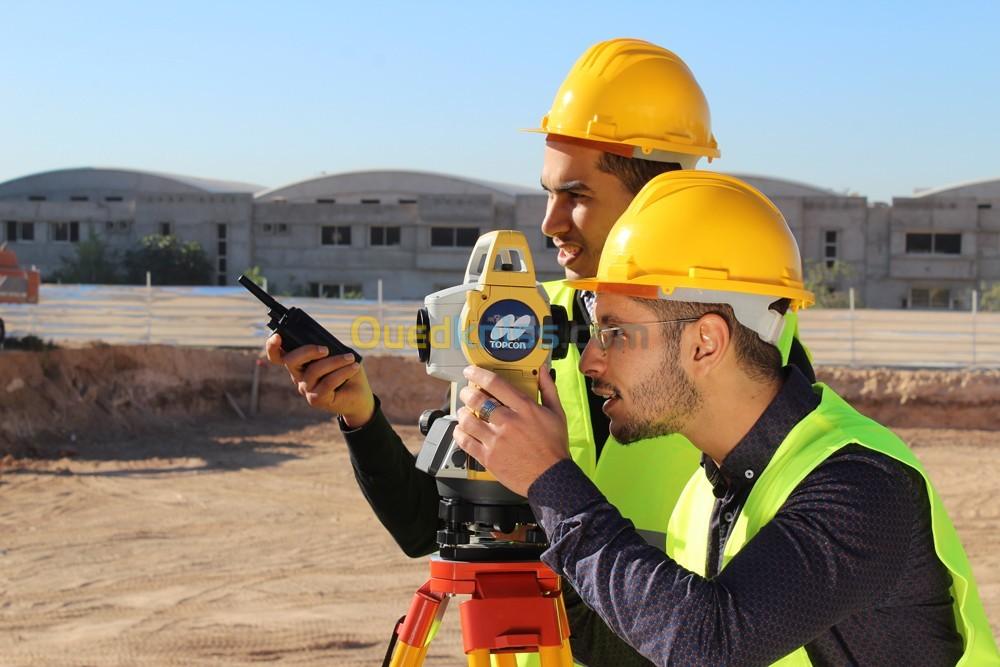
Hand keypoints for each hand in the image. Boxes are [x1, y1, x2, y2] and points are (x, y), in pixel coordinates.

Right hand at [265, 333, 375, 426]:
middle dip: (307, 351)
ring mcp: (305, 389)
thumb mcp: (338, 355)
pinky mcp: (315, 399)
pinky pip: (327, 383)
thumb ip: (327, 347)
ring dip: (335, 361)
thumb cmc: (347, 372)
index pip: (278, 356)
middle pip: (291, 361)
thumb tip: (324, 340)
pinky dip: (343, 372)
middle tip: (325, 349)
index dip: (272, 346)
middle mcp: (298, 377)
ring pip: (314, 371)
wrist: (359, 397)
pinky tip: (354, 367)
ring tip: (350, 358)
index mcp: (300, 364)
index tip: (277, 336)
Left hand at [453, 365, 568, 496]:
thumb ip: (548, 389)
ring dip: (462, 413)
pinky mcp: (488, 457)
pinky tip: (462, 431)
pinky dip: (460, 433)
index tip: (471, 372)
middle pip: (477, 399)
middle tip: (467, 392)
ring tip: (465, 412)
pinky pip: (465, 441)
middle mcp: (508, 422)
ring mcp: (496, 440)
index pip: (495, 383)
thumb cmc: (554, 447)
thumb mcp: (557, 413)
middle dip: (467, 392)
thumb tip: (542, 370)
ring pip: (467, 420)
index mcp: (524, 408)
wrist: (551, 478)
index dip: (478, 374)